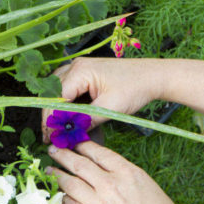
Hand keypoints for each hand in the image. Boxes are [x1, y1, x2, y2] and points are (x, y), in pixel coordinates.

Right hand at [42, 57, 163, 141]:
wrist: (153, 76)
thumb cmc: (135, 88)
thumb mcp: (110, 108)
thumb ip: (86, 120)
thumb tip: (68, 134)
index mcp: (80, 71)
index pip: (56, 98)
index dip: (51, 119)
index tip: (49, 137)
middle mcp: (76, 66)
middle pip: (53, 93)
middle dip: (52, 115)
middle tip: (51, 136)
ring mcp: (80, 67)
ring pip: (58, 90)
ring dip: (57, 108)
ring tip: (57, 128)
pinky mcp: (86, 72)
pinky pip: (68, 87)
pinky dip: (66, 101)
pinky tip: (68, 116)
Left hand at [47, 140, 195, 203]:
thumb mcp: (149, 189)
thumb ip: (126, 179)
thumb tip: (109, 175)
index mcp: (128, 172)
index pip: (98, 152)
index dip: (83, 146)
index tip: (76, 144)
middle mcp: (109, 183)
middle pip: (79, 164)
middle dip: (64, 155)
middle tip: (53, 150)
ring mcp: (97, 202)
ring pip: (69, 183)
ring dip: (56, 175)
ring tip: (49, 171)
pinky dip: (62, 197)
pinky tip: (58, 194)